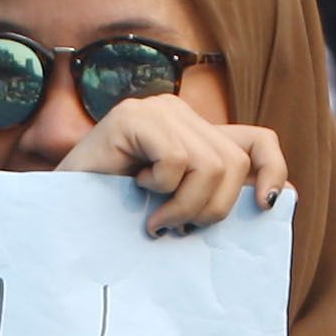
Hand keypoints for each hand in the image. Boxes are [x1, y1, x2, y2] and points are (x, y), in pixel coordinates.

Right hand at [55, 94, 289, 236]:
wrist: (57, 218)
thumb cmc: (113, 217)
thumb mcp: (175, 206)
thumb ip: (212, 194)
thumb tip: (278, 197)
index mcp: (194, 134)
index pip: (257, 140)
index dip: (272, 169)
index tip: (265, 205)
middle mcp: (179, 113)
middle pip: (233, 164)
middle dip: (211, 208)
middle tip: (175, 226)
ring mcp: (155, 110)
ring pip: (209, 164)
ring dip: (183, 205)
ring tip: (153, 217)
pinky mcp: (133, 117)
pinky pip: (176, 159)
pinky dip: (161, 187)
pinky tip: (135, 189)